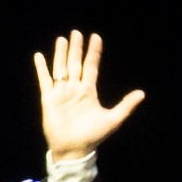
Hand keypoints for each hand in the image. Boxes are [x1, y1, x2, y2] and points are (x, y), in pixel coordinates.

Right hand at [33, 28, 145, 160]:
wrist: (75, 149)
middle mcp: (75, 88)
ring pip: (61, 67)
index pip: (91, 66)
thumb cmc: (93, 136)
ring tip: (62, 39)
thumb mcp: (113, 119)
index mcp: (89, 91)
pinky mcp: (49, 98)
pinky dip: (41, 68)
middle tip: (76, 32)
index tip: (95, 37)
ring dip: (61, 54)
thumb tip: (142, 93)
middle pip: (75, 63)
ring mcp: (61, 92)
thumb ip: (126, 105)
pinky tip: (39, 56)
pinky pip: (45, 80)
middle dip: (76, 48)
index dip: (93, 52)